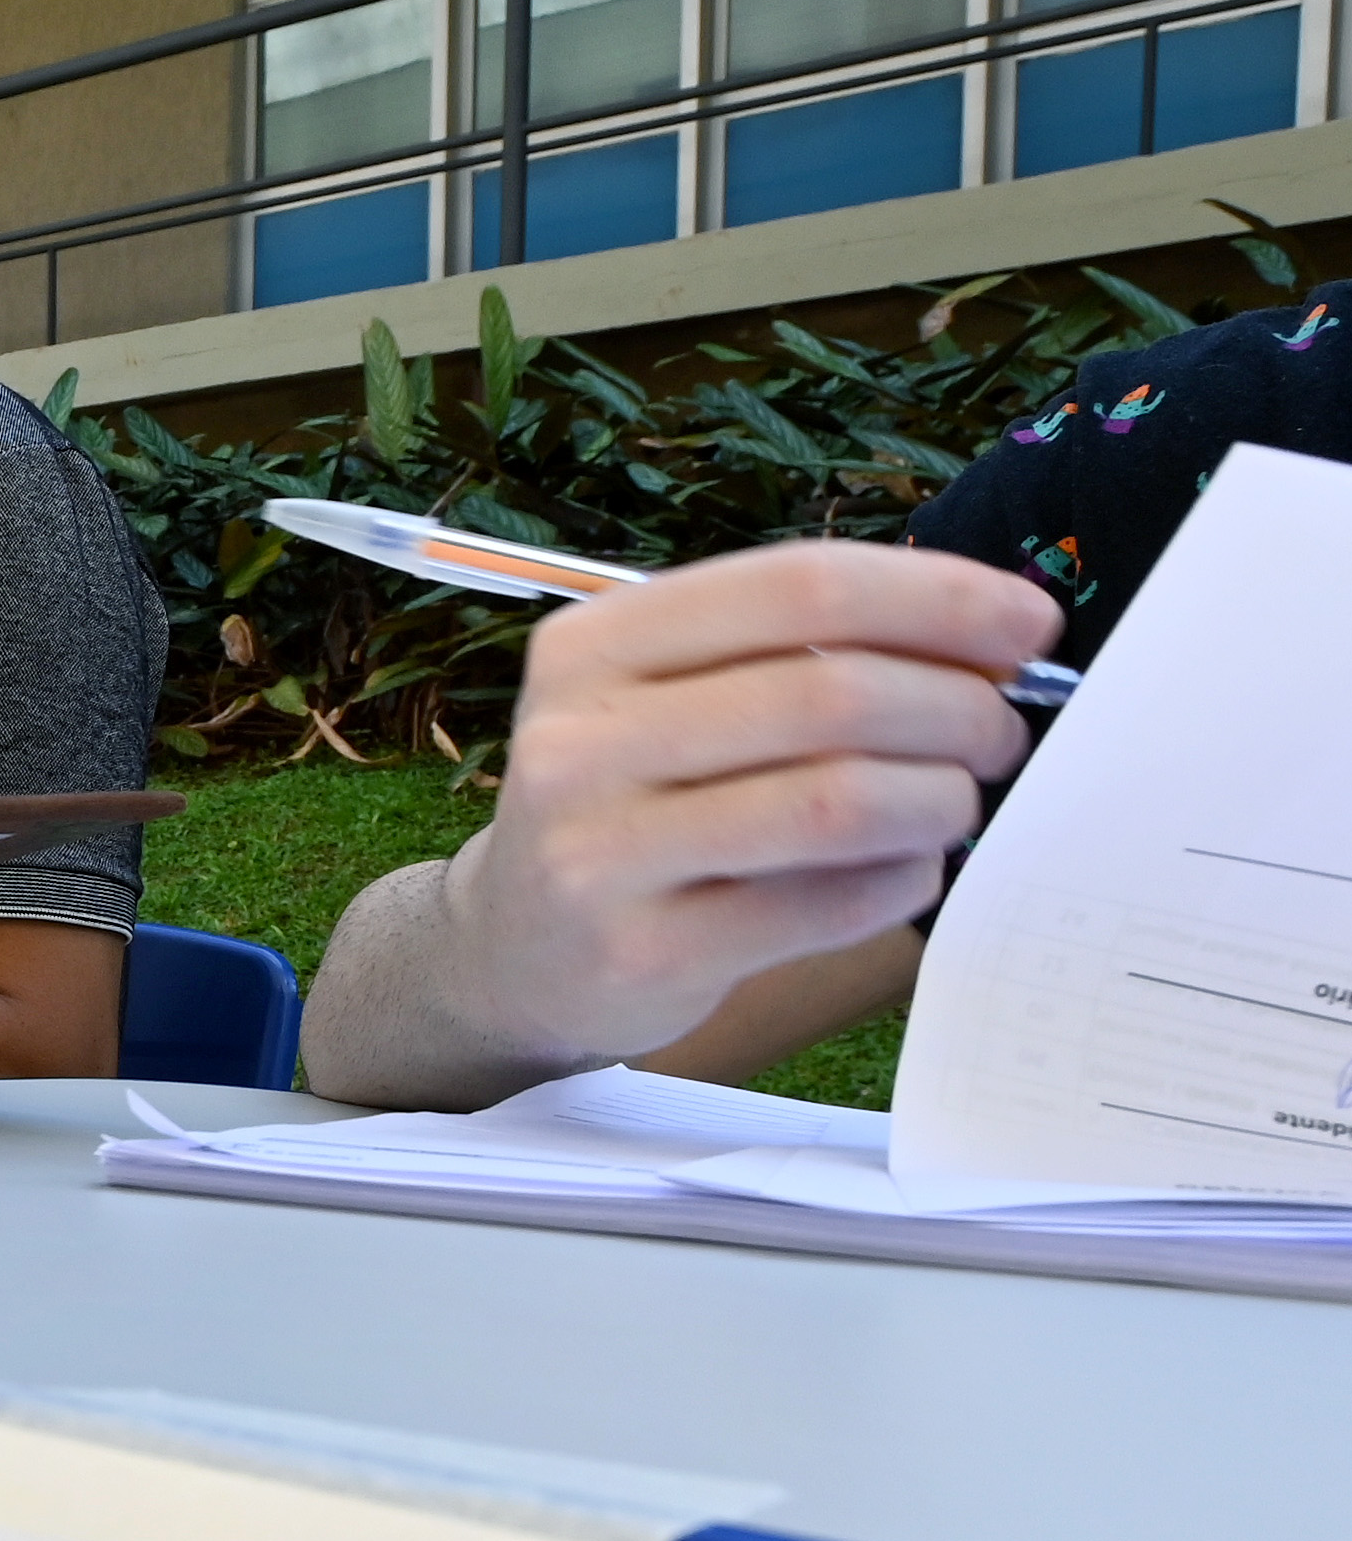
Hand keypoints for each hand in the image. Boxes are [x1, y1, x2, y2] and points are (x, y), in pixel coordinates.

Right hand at [437, 543, 1058, 1065]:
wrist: (512, 952)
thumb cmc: (631, 805)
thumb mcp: (665, 699)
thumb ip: (792, 654)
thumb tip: (994, 635)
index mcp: (592, 647)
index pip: (797, 587)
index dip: (938, 597)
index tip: (1028, 626)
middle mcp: (578, 743)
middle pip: (828, 694)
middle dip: (958, 708)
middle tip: (1001, 733)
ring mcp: (598, 854)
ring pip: (834, 802)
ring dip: (939, 797)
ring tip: (958, 801)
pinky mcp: (641, 954)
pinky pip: (823, 906)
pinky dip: (900, 881)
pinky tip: (906, 870)